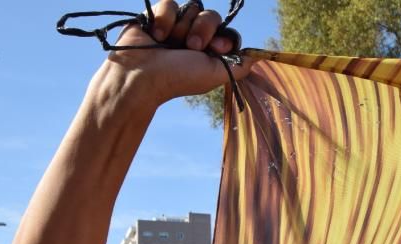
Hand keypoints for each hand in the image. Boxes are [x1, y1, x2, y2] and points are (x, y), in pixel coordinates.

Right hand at [107, 0, 250, 104]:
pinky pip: (169, 3)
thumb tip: (258, 57)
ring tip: (169, 43)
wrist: (141, 75)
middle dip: (203, 30)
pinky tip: (156, 35)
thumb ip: (239, 67)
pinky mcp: (157, 16)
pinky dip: (164, 19)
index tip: (217, 47)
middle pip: (212, 16)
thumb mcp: (215, 75)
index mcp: (210, 52)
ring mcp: (176, 26)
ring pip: (191, 9)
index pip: (227, 32)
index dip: (223, 37)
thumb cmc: (178, 78)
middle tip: (191, 47)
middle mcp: (194, 38)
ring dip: (181, 27)